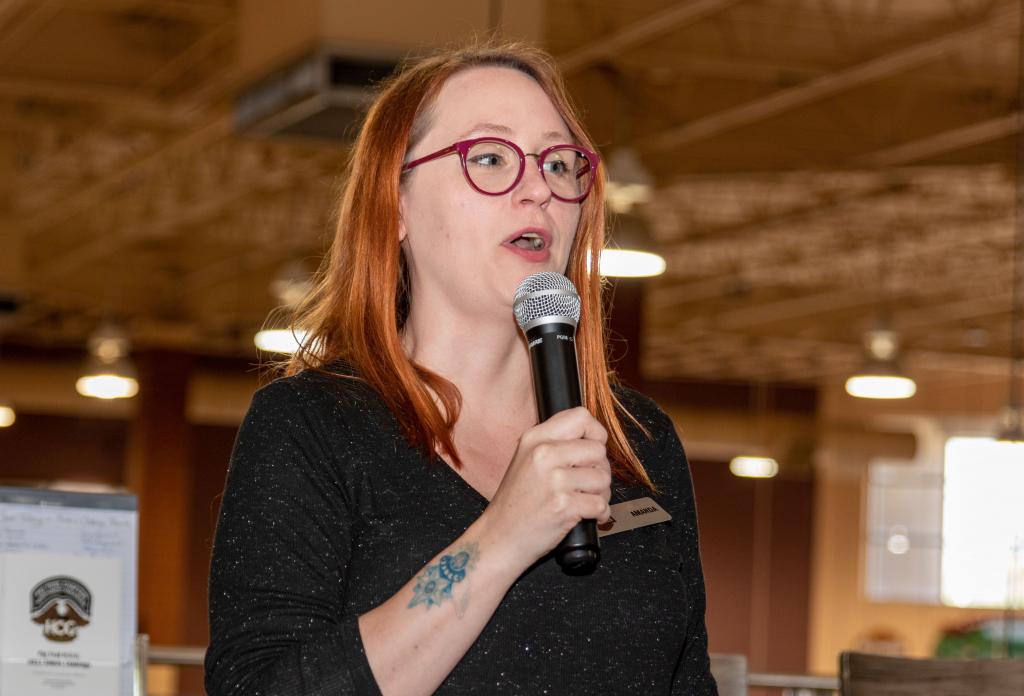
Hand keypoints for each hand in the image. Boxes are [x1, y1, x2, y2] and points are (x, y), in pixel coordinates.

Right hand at [480, 407, 611, 570]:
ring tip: (584, 501)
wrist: (499, 538)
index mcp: (534, 438)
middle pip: (598, 450)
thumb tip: (593, 439)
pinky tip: (586, 516)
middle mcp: (543, 454)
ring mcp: (553, 480)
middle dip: (600, 469)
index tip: (593, 449)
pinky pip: (601, 504)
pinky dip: (600, 514)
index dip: (595, 433)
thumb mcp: (525, 460)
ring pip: (603, 478)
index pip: (581, 417)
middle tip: (588, 484)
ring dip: (601, 494)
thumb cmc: (515, 503)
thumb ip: (554, 444)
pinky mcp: (563, 505)